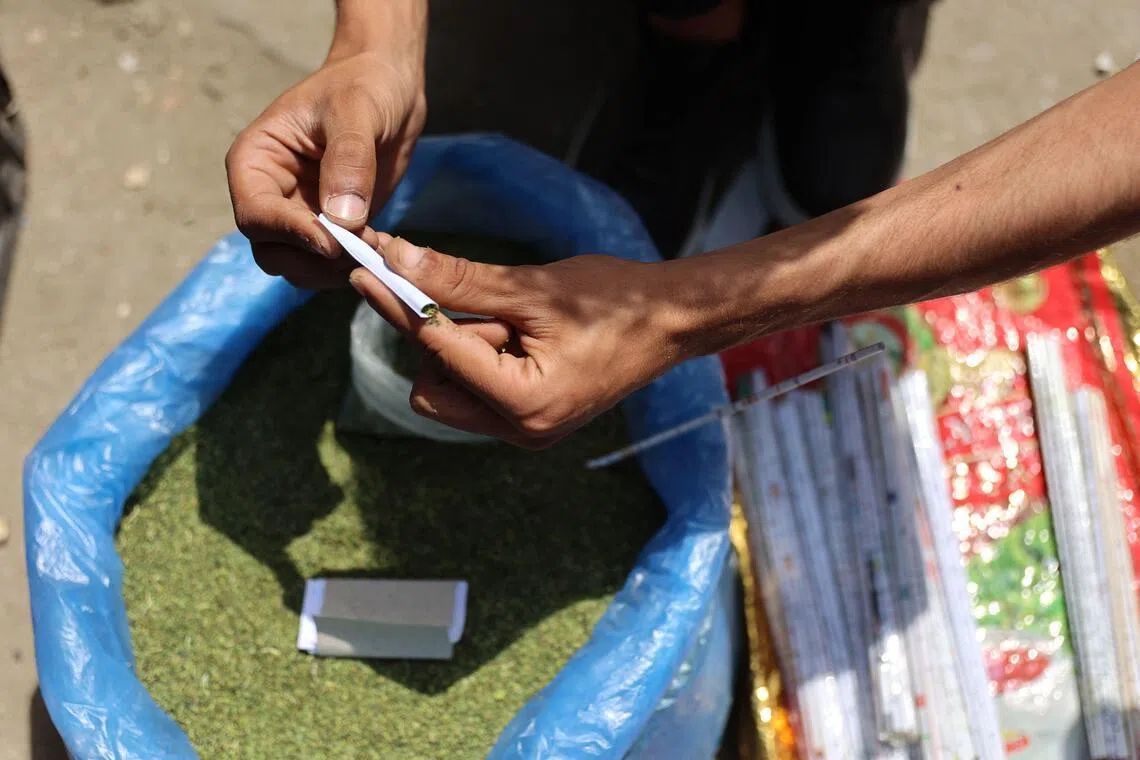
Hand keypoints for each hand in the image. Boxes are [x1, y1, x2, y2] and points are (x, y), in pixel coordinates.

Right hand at [225, 39, 425, 288]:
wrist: (390, 88)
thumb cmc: (363, 86)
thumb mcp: (355, 110)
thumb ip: (348, 160)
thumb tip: (342, 219)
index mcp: (255, 161)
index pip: (255, 215)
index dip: (290, 233)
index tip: (335, 242)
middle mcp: (270, 194)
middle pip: (272, 252)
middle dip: (314, 261)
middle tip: (362, 254)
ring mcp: (299, 215)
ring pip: (300, 267)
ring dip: (335, 271)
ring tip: (377, 249)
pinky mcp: (331, 229)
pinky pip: (332, 265)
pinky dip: (355, 266)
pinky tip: (384, 248)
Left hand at [350, 237, 689, 447]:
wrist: (671, 322)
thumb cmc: (614, 300)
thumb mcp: (533, 287)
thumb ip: (461, 280)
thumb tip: (398, 260)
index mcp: (527, 404)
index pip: (439, 352)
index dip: (400, 307)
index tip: (364, 271)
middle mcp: (522, 430)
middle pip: (432, 388)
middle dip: (439, 340)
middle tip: (479, 302)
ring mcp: (526, 430)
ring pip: (451, 389)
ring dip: (464, 346)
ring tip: (517, 317)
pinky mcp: (530, 418)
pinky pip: (477, 391)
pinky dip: (481, 356)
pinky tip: (517, 331)